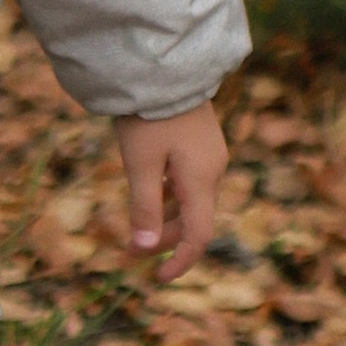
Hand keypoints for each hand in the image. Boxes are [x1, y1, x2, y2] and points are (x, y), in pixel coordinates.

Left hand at [114, 102, 226, 279]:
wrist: (163, 68)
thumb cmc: (148, 116)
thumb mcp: (140, 164)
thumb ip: (144, 208)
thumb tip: (143, 249)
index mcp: (201, 180)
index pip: (198, 236)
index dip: (180, 261)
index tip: (158, 278)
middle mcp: (212, 170)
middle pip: (195, 220)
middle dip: (165, 239)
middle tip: (132, 250)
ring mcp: (209, 156)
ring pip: (191, 201)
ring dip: (167, 219)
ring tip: (137, 226)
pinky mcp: (202, 144)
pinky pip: (190, 182)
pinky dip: (170, 197)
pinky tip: (150, 193)